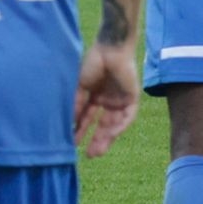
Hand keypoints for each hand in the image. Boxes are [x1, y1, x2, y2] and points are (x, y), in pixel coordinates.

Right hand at [74, 43, 140, 157]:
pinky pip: (128, 116)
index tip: (73, 144)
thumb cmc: (92, 63)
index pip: (88, 118)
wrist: (109, 48)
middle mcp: (108, 99)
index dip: (82, 131)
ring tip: (97, 151)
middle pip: (103, 124)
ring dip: (107, 137)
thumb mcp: (81, 88)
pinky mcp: (132, 97)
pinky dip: (120, 126)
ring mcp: (120, 99)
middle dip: (96, 139)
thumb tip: (70, 125)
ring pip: (115, 123)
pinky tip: (111, 136)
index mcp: (95, 95)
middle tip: (89, 155)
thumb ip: (77, 105)